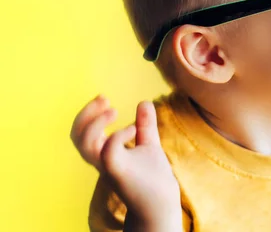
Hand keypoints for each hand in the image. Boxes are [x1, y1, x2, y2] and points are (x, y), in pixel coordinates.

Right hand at [70, 96, 180, 226]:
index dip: (87, 113)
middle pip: (76, 137)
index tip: (104, 98)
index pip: (81, 132)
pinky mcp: (119, 174)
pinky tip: (132, 129)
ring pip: (84, 145)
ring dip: (96, 122)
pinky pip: (107, 153)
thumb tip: (144, 102)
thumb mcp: (149, 145)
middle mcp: (101, 160)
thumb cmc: (153, 178)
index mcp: (104, 153)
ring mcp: (108, 168)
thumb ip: (145, 126)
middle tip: (105, 100)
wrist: (162, 205)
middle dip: (86, 114)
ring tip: (115, 111)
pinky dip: (117, 135)